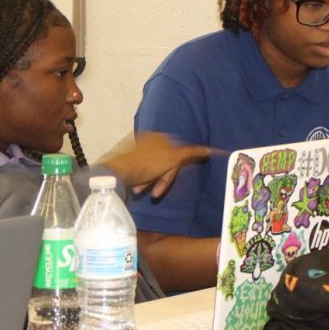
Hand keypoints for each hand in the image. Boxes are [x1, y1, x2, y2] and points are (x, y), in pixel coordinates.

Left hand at [98, 132, 213, 197]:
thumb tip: (210, 149)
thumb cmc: (148, 164)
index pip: (177, 154)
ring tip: (141, 190)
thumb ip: (191, 153)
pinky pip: (142, 171)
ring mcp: (138, 150)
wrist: (118, 173)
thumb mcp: (173, 159)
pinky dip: (141, 180)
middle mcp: (149, 140)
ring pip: (153, 169)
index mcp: (160, 137)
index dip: (174, 170)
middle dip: (160, 179)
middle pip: (165, 163)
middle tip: (155, 192)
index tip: (167, 181)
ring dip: (150, 182)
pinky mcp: (129, 160)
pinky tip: (136, 188)